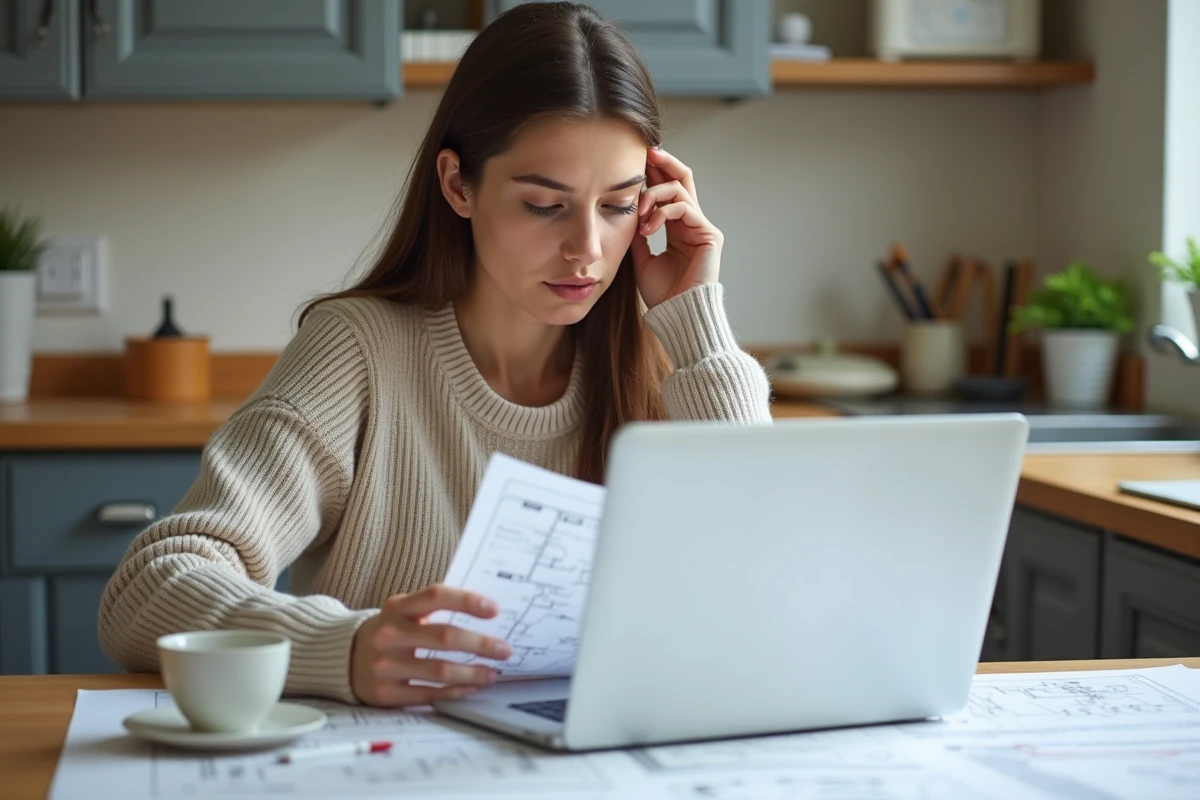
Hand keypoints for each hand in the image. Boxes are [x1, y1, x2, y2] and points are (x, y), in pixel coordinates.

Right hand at [350, 584, 512, 706]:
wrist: (341, 658)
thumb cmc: (388, 632)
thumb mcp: (402, 612)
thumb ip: (433, 609)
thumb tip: (484, 612)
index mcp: (397, 607)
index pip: (436, 596)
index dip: (468, 601)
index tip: (494, 610)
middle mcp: (390, 634)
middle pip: (444, 636)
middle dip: (480, 644)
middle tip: (504, 650)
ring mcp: (385, 665)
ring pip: (440, 669)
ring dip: (472, 672)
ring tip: (492, 673)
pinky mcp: (385, 692)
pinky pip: (428, 693)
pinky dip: (454, 692)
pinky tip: (469, 688)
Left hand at [631, 147, 723, 308]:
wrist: (677, 314)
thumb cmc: (661, 293)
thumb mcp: (641, 257)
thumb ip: (638, 232)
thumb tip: (626, 211)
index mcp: (677, 228)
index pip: (668, 190)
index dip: (654, 173)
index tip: (635, 161)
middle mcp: (692, 223)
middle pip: (683, 178)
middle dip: (664, 162)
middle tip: (646, 152)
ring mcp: (702, 227)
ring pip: (680, 188)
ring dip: (653, 195)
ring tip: (638, 215)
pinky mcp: (709, 234)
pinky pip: (684, 208)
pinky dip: (662, 212)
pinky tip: (647, 227)